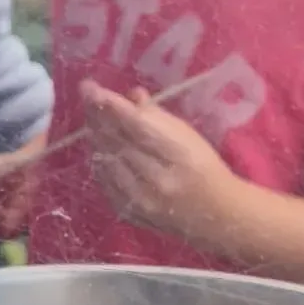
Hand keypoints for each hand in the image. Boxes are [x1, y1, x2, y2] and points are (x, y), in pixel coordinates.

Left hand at [82, 81, 233, 241]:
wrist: (216, 216)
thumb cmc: (205, 168)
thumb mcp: (189, 136)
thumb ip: (157, 116)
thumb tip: (130, 96)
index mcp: (178, 155)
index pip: (136, 125)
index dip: (110, 106)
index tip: (91, 88)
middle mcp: (155, 179)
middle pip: (116, 141)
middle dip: (97, 116)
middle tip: (87, 95)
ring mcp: (138, 199)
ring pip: (105, 160)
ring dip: (95, 136)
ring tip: (92, 117)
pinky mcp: (128, 212)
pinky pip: (104, 180)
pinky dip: (99, 160)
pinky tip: (99, 146)